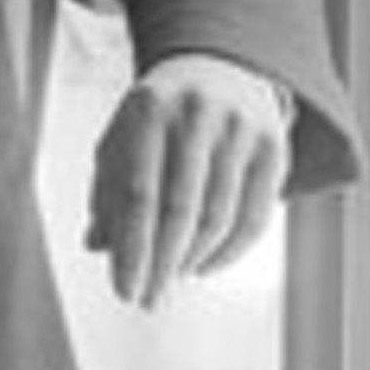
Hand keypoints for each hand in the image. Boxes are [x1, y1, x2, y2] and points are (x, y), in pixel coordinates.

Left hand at [84, 53, 290, 307]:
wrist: (220, 67)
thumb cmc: (160, 115)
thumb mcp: (124, 135)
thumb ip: (107, 187)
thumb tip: (94, 245)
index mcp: (150, 107)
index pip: (138, 191)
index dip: (131, 246)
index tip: (124, 291)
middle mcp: (198, 113)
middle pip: (181, 208)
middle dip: (162, 264)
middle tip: (147, 301)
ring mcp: (241, 128)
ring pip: (219, 217)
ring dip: (191, 260)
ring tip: (171, 279)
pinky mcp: (274, 147)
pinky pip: (254, 219)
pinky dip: (227, 254)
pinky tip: (203, 266)